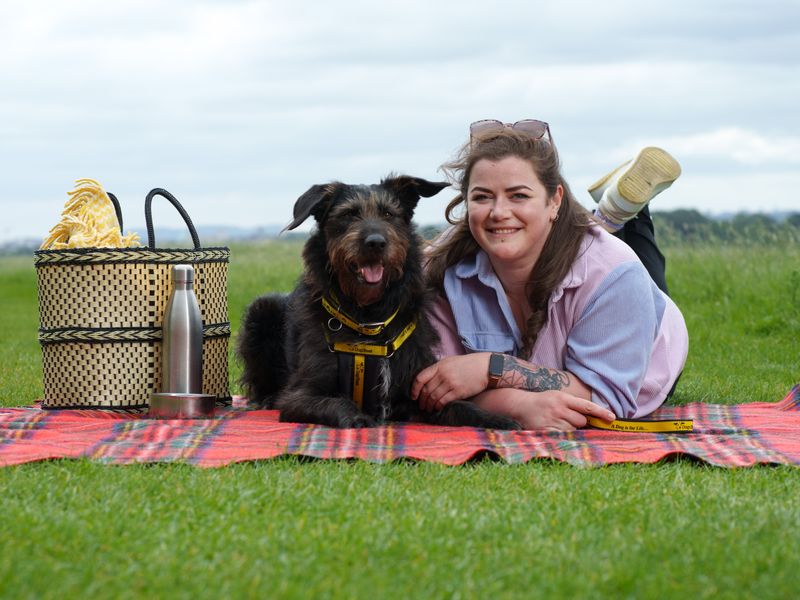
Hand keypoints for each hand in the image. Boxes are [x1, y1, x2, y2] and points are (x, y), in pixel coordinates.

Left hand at [411, 353, 490, 411]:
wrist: (486, 367)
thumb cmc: (468, 365)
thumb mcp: (450, 362)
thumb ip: (439, 369)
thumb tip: (427, 381)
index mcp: (439, 365)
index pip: (420, 378)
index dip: (414, 389)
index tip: (413, 396)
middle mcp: (443, 374)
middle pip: (426, 390)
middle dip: (422, 400)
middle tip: (421, 406)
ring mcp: (451, 383)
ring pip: (433, 397)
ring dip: (429, 406)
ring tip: (429, 409)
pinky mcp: (458, 391)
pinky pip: (443, 401)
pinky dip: (438, 406)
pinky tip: (438, 408)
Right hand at [476, 389, 615, 430]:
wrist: (520, 405)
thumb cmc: (543, 401)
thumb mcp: (557, 396)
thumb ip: (573, 404)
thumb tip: (591, 416)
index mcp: (563, 398)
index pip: (586, 406)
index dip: (600, 412)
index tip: (612, 418)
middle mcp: (559, 408)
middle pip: (581, 421)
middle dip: (579, 422)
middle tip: (566, 418)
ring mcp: (552, 420)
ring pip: (573, 430)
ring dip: (569, 429)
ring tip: (557, 422)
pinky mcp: (546, 430)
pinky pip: (563, 437)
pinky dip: (562, 436)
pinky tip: (553, 429)